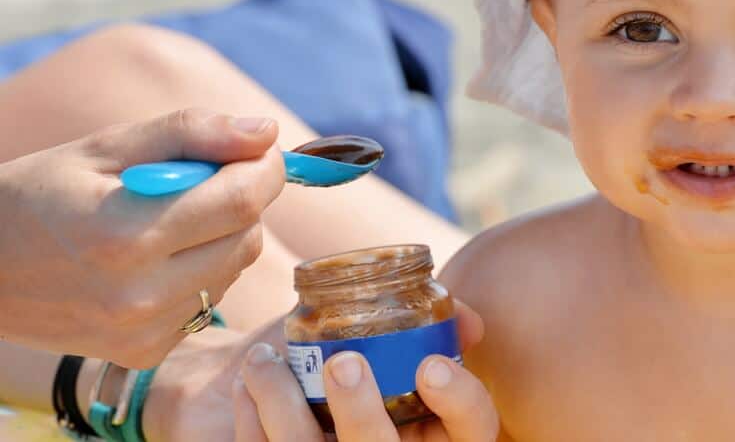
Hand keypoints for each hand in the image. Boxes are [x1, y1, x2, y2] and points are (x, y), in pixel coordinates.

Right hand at [0, 108, 283, 367]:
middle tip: (199, 180)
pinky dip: (202, 271)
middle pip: (248, 235)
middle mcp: (140, 295)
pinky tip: (156, 259)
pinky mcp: (146, 351)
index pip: (243, 199)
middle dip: (241, 198)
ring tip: (167, 220)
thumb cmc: (41, 194)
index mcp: (126, 235)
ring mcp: (144, 331)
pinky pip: (210, 299)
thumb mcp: (107, 147)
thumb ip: (192, 133)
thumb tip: (266, 133)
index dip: (265, 167)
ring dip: (222, 235)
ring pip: (235, 268)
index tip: (256, 149)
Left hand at [159, 302, 496, 441]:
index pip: (473, 427)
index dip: (459, 399)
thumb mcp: (404, 358)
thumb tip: (466, 317)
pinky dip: (251, 421)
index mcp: (438, 435)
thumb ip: (434, 331)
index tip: (430, 364)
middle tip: (342, 363)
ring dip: (282, 405)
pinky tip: (247, 385)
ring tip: (262, 359)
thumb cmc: (367, 375)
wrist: (301, 409)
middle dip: (361, 411)